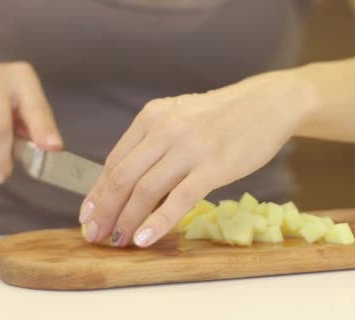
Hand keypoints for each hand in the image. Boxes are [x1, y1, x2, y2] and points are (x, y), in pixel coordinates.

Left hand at [79, 71, 313, 246]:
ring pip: (145, 190)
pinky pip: (179, 199)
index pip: (114, 160)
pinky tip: (145, 238)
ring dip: (127, 220)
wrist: (266, 104)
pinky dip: (158, 222)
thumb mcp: (179, 117)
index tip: (88, 215)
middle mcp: (165, 129)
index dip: (98, 192)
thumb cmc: (222, 116)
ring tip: (118, 240)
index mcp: (151, 116)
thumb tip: (129, 184)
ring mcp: (189, 148)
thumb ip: (154, 143)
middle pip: (122, 177)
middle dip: (104, 211)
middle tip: (94, 235)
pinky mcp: (213, 166)